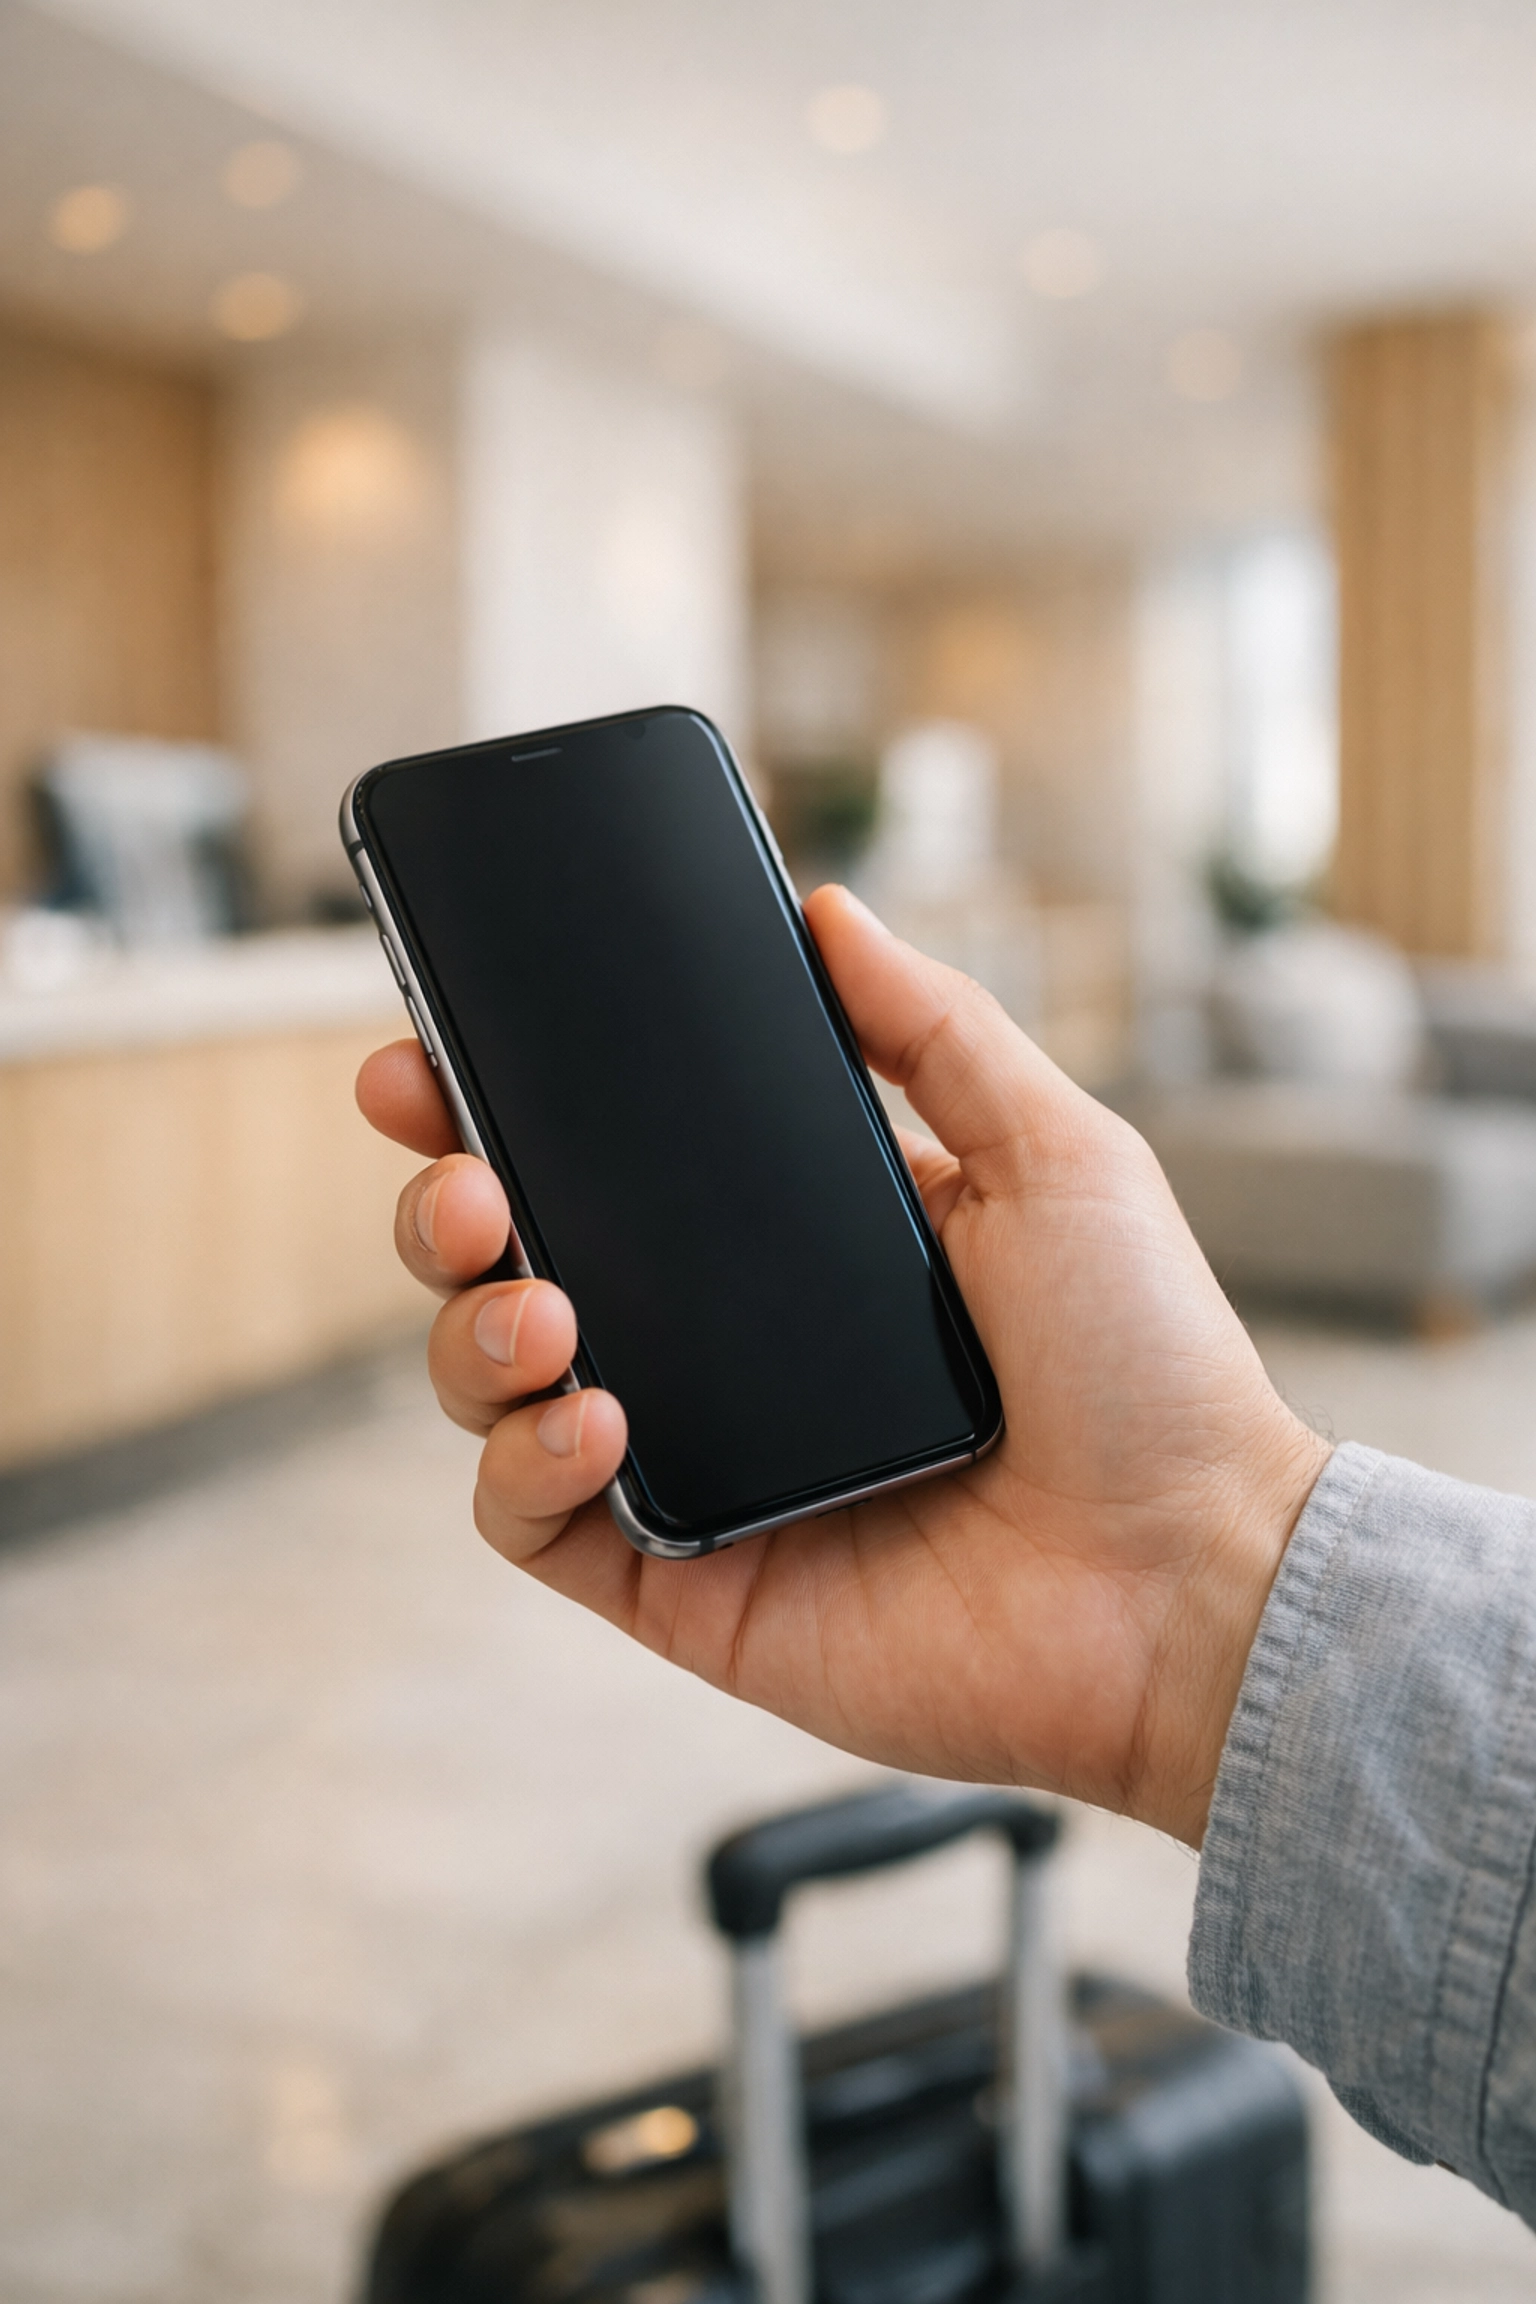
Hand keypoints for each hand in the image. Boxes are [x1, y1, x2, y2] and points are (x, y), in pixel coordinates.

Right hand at [357, 885, 1329, 1846]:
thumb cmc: (1150, 1368)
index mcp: (790, 1246)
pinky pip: (535, 1524)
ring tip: (539, 1302)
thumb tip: (828, 909)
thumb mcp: (1055, 1154)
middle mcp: (723, 1349)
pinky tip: (593, 1420)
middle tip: (467, 1175)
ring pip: (495, 1389)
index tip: (436, 1052)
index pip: (609, 1161)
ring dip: (471, 1333)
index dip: (505, 1106)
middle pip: (517, 1264)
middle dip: (449, 1206)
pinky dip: (525, 1466)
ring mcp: (694, 1466)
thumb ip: (937, 1027)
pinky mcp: (682, 1580)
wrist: (1191, 1576)